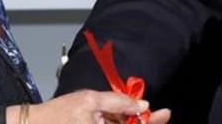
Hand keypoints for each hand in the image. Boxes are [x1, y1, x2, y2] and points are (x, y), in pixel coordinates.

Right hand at [29, 90, 170, 123]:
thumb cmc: (57, 114)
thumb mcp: (89, 99)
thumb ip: (118, 102)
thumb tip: (142, 104)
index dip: (153, 123)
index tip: (165, 113)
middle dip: (139, 122)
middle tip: (147, 111)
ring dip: (125, 122)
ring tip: (116, 113)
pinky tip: (112, 118)